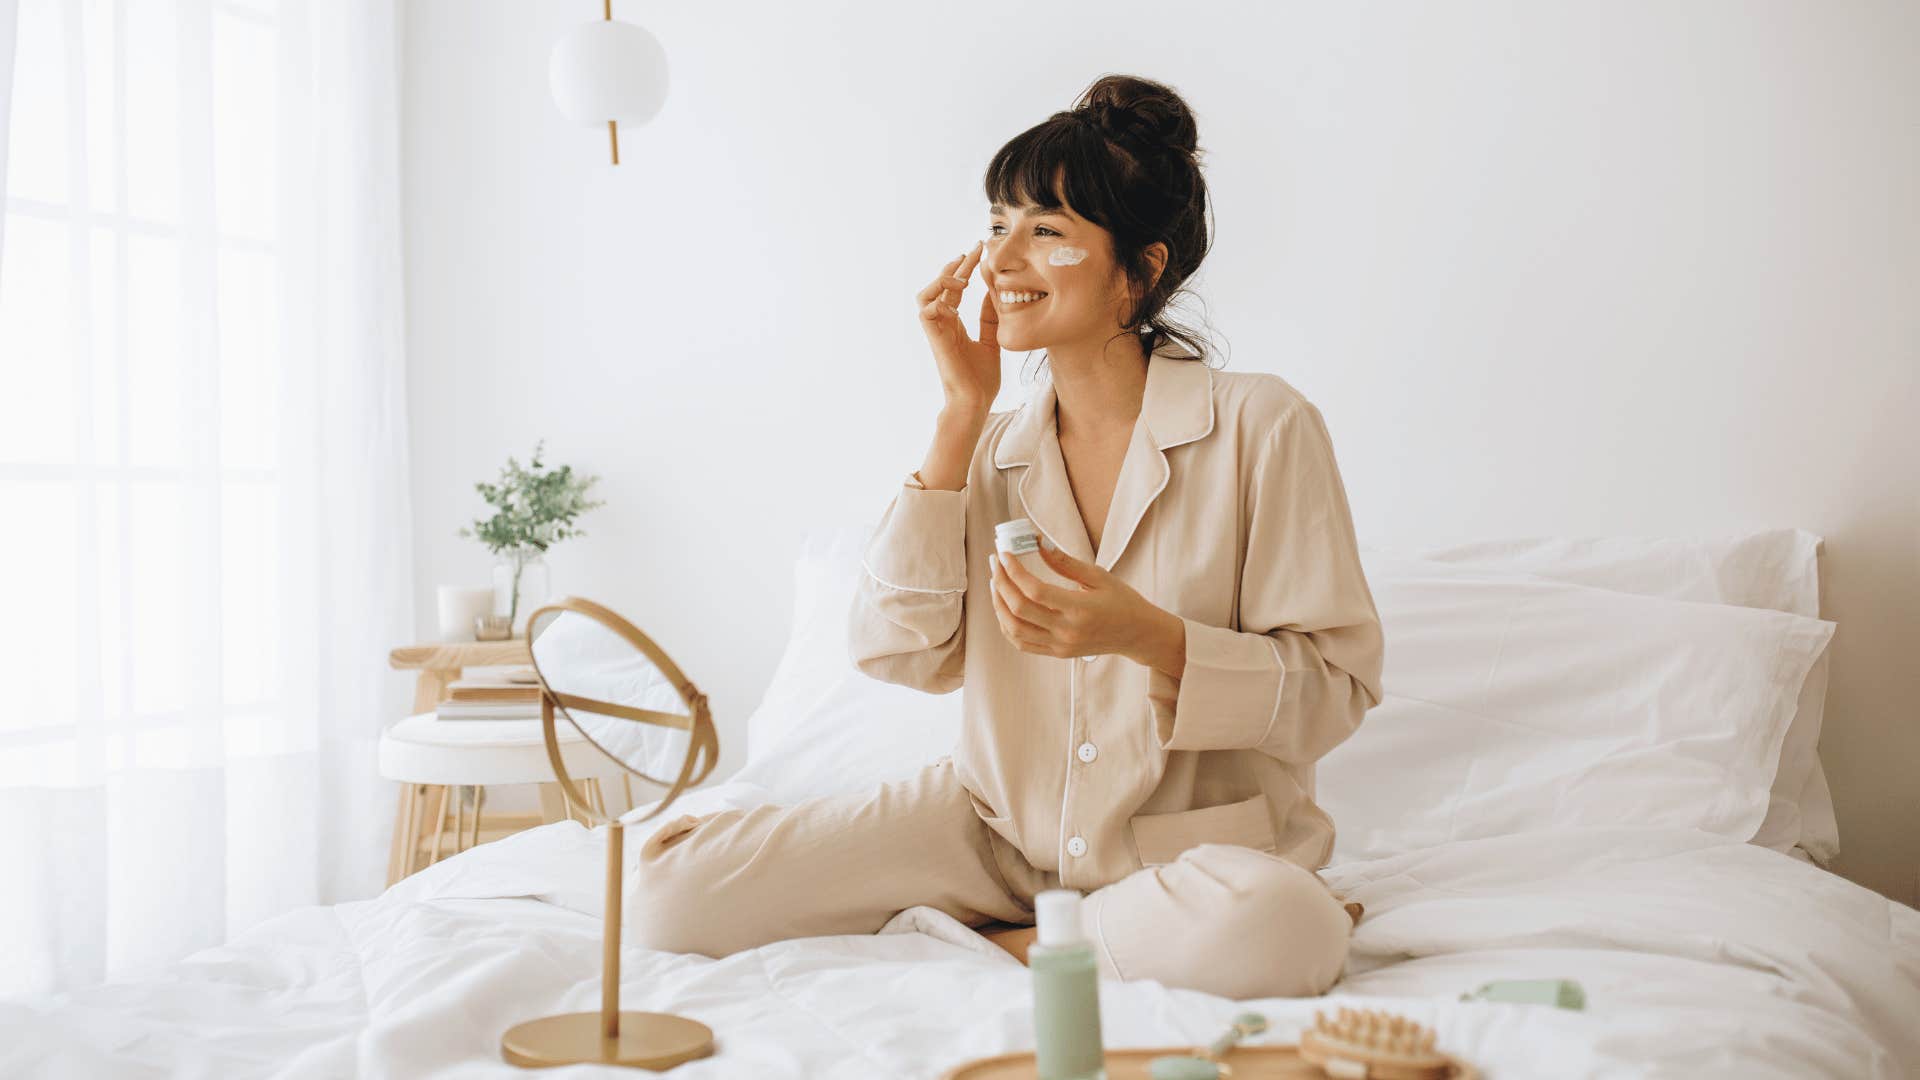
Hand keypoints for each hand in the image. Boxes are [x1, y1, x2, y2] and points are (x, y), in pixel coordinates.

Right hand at [916, 240, 1000, 409]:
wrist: (975, 401)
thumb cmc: (981, 378)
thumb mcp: (991, 340)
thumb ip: (989, 318)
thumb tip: (992, 293)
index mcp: (954, 323)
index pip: (955, 288)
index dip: (965, 268)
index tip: (980, 251)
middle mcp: (942, 324)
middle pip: (940, 285)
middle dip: (956, 265)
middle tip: (974, 250)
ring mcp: (937, 331)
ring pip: (924, 295)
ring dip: (941, 281)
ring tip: (962, 278)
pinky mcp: (935, 340)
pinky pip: (925, 313)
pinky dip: (937, 302)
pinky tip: (955, 302)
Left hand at [988, 539, 1183, 670]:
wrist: (1137, 634)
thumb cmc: (1122, 601)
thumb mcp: (1099, 576)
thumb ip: (1065, 562)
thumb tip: (1037, 543)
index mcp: (1079, 609)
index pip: (1035, 590)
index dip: (1014, 570)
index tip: (1004, 554)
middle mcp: (1067, 631)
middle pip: (1019, 609)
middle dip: (1001, 582)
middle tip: (995, 562)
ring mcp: (1060, 645)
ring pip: (1014, 629)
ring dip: (999, 604)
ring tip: (997, 582)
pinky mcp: (1057, 652)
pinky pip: (1022, 643)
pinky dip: (1007, 625)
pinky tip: (1005, 606)